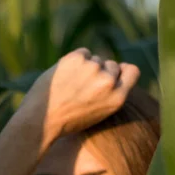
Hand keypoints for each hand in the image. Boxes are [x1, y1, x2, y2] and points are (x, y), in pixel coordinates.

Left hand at [18, 48, 139, 145]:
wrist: (42, 119)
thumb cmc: (68, 121)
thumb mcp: (99, 113)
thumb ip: (110, 93)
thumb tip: (115, 70)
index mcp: (117, 98)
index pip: (133, 71)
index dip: (122, 71)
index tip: (113, 74)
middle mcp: (108, 81)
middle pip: (112, 64)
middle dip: (101, 71)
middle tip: (83, 86)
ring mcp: (93, 68)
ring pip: (95, 59)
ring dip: (85, 67)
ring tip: (70, 85)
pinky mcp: (77, 58)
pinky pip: (83, 53)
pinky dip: (75, 61)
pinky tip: (65, 76)